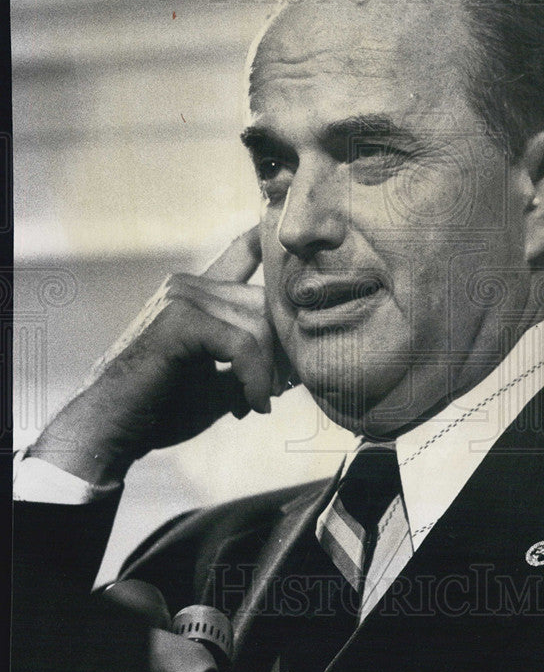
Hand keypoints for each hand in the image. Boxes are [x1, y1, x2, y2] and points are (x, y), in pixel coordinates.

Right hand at [31, 227, 290, 485]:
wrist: (113, 430)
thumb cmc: (165, 407)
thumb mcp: (221, 377)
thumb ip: (256, 357)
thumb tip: (302, 353)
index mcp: (197, 292)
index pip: (244, 251)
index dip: (270, 241)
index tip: (298, 243)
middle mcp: (188, 286)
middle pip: (267, 302)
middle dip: (281, 349)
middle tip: (275, 390)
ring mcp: (182, 298)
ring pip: (259, 324)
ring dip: (268, 371)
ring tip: (257, 401)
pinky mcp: (180, 321)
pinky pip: (242, 344)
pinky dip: (254, 377)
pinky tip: (250, 405)